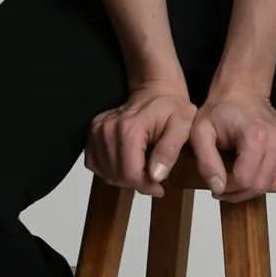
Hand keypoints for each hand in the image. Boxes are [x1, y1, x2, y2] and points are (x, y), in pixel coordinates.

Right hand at [84, 82, 196, 197]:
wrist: (156, 90)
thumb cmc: (171, 107)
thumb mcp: (182, 127)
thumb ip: (169, 151)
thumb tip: (155, 176)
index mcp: (130, 127)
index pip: (130, 173)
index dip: (146, 186)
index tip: (159, 187)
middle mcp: (109, 128)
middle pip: (117, 175)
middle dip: (137, 182)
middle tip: (153, 177)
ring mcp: (98, 129)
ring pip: (105, 173)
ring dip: (124, 177)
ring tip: (141, 167)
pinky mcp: (93, 131)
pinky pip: (94, 163)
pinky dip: (109, 169)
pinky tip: (126, 162)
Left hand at [188, 91, 275, 202]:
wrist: (241, 92)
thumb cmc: (221, 111)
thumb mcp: (200, 133)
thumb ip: (206, 162)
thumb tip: (218, 187)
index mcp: (255, 134)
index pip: (246, 180)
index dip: (229, 189)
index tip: (219, 185)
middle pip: (263, 186)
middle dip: (242, 192)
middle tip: (228, 185)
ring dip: (261, 186)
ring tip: (245, 177)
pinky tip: (262, 168)